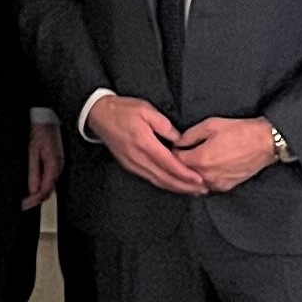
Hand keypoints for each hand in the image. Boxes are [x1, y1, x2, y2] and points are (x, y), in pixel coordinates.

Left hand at [23, 116, 63, 208]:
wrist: (46, 116)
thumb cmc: (39, 129)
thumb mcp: (32, 150)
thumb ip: (33, 171)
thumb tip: (32, 190)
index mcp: (53, 166)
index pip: (45, 191)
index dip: (33, 201)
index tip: (23, 205)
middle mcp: (58, 167)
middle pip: (48, 191)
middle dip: (36, 200)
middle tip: (23, 205)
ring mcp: (58, 164)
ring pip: (49, 186)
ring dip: (38, 194)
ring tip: (26, 198)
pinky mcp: (56, 161)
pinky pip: (50, 178)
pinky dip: (41, 185)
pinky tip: (33, 186)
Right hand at [83, 92, 203, 194]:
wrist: (99, 116)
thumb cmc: (123, 110)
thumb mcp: (147, 110)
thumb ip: (165, 126)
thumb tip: (179, 141)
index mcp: (144, 143)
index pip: (169, 164)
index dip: (185, 174)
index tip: (199, 179)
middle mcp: (138, 158)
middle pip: (165, 178)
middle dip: (184, 186)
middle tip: (202, 190)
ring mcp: (133, 164)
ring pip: (157, 181)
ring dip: (175, 188)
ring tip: (192, 190)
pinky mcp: (130, 166)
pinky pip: (150, 179)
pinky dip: (164, 184)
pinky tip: (173, 185)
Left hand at [172, 117, 282, 193]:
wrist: (264, 143)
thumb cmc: (240, 131)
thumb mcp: (211, 125)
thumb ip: (189, 135)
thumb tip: (177, 142)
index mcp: (200, 159)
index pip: (174, 160)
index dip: (172, 152)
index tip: (175, 147)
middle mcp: (206, 175)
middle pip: (182, 174)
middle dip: (179, 165)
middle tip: (181, 154)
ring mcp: (216, 183)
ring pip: (193, 183)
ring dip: (190, 174)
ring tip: (192, 162)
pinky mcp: (225, 187)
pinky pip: (206, 186)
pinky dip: (202, 179)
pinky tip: (204, 170)